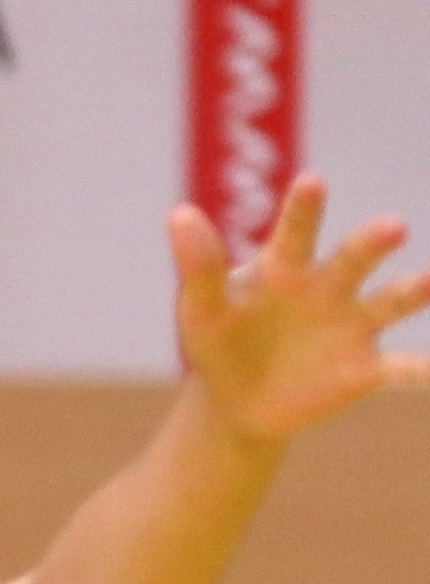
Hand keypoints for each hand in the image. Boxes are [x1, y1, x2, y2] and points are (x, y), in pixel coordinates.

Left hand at [171, 176, 429, 445]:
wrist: (235, 402)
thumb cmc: (220, 343)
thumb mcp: (201, 312)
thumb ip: (198, 268)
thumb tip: (180, 214)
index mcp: (287, 266)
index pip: (296, 230)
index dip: (304, 207)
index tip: (311, 181)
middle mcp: (330, 286)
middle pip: (355, 257)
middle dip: (374, 242)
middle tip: (392, 229)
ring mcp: (353, 324)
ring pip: (392, 301)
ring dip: (414, 290)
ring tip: (429, 282)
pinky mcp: (365, 368)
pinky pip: (400, 368)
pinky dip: (421, 370)